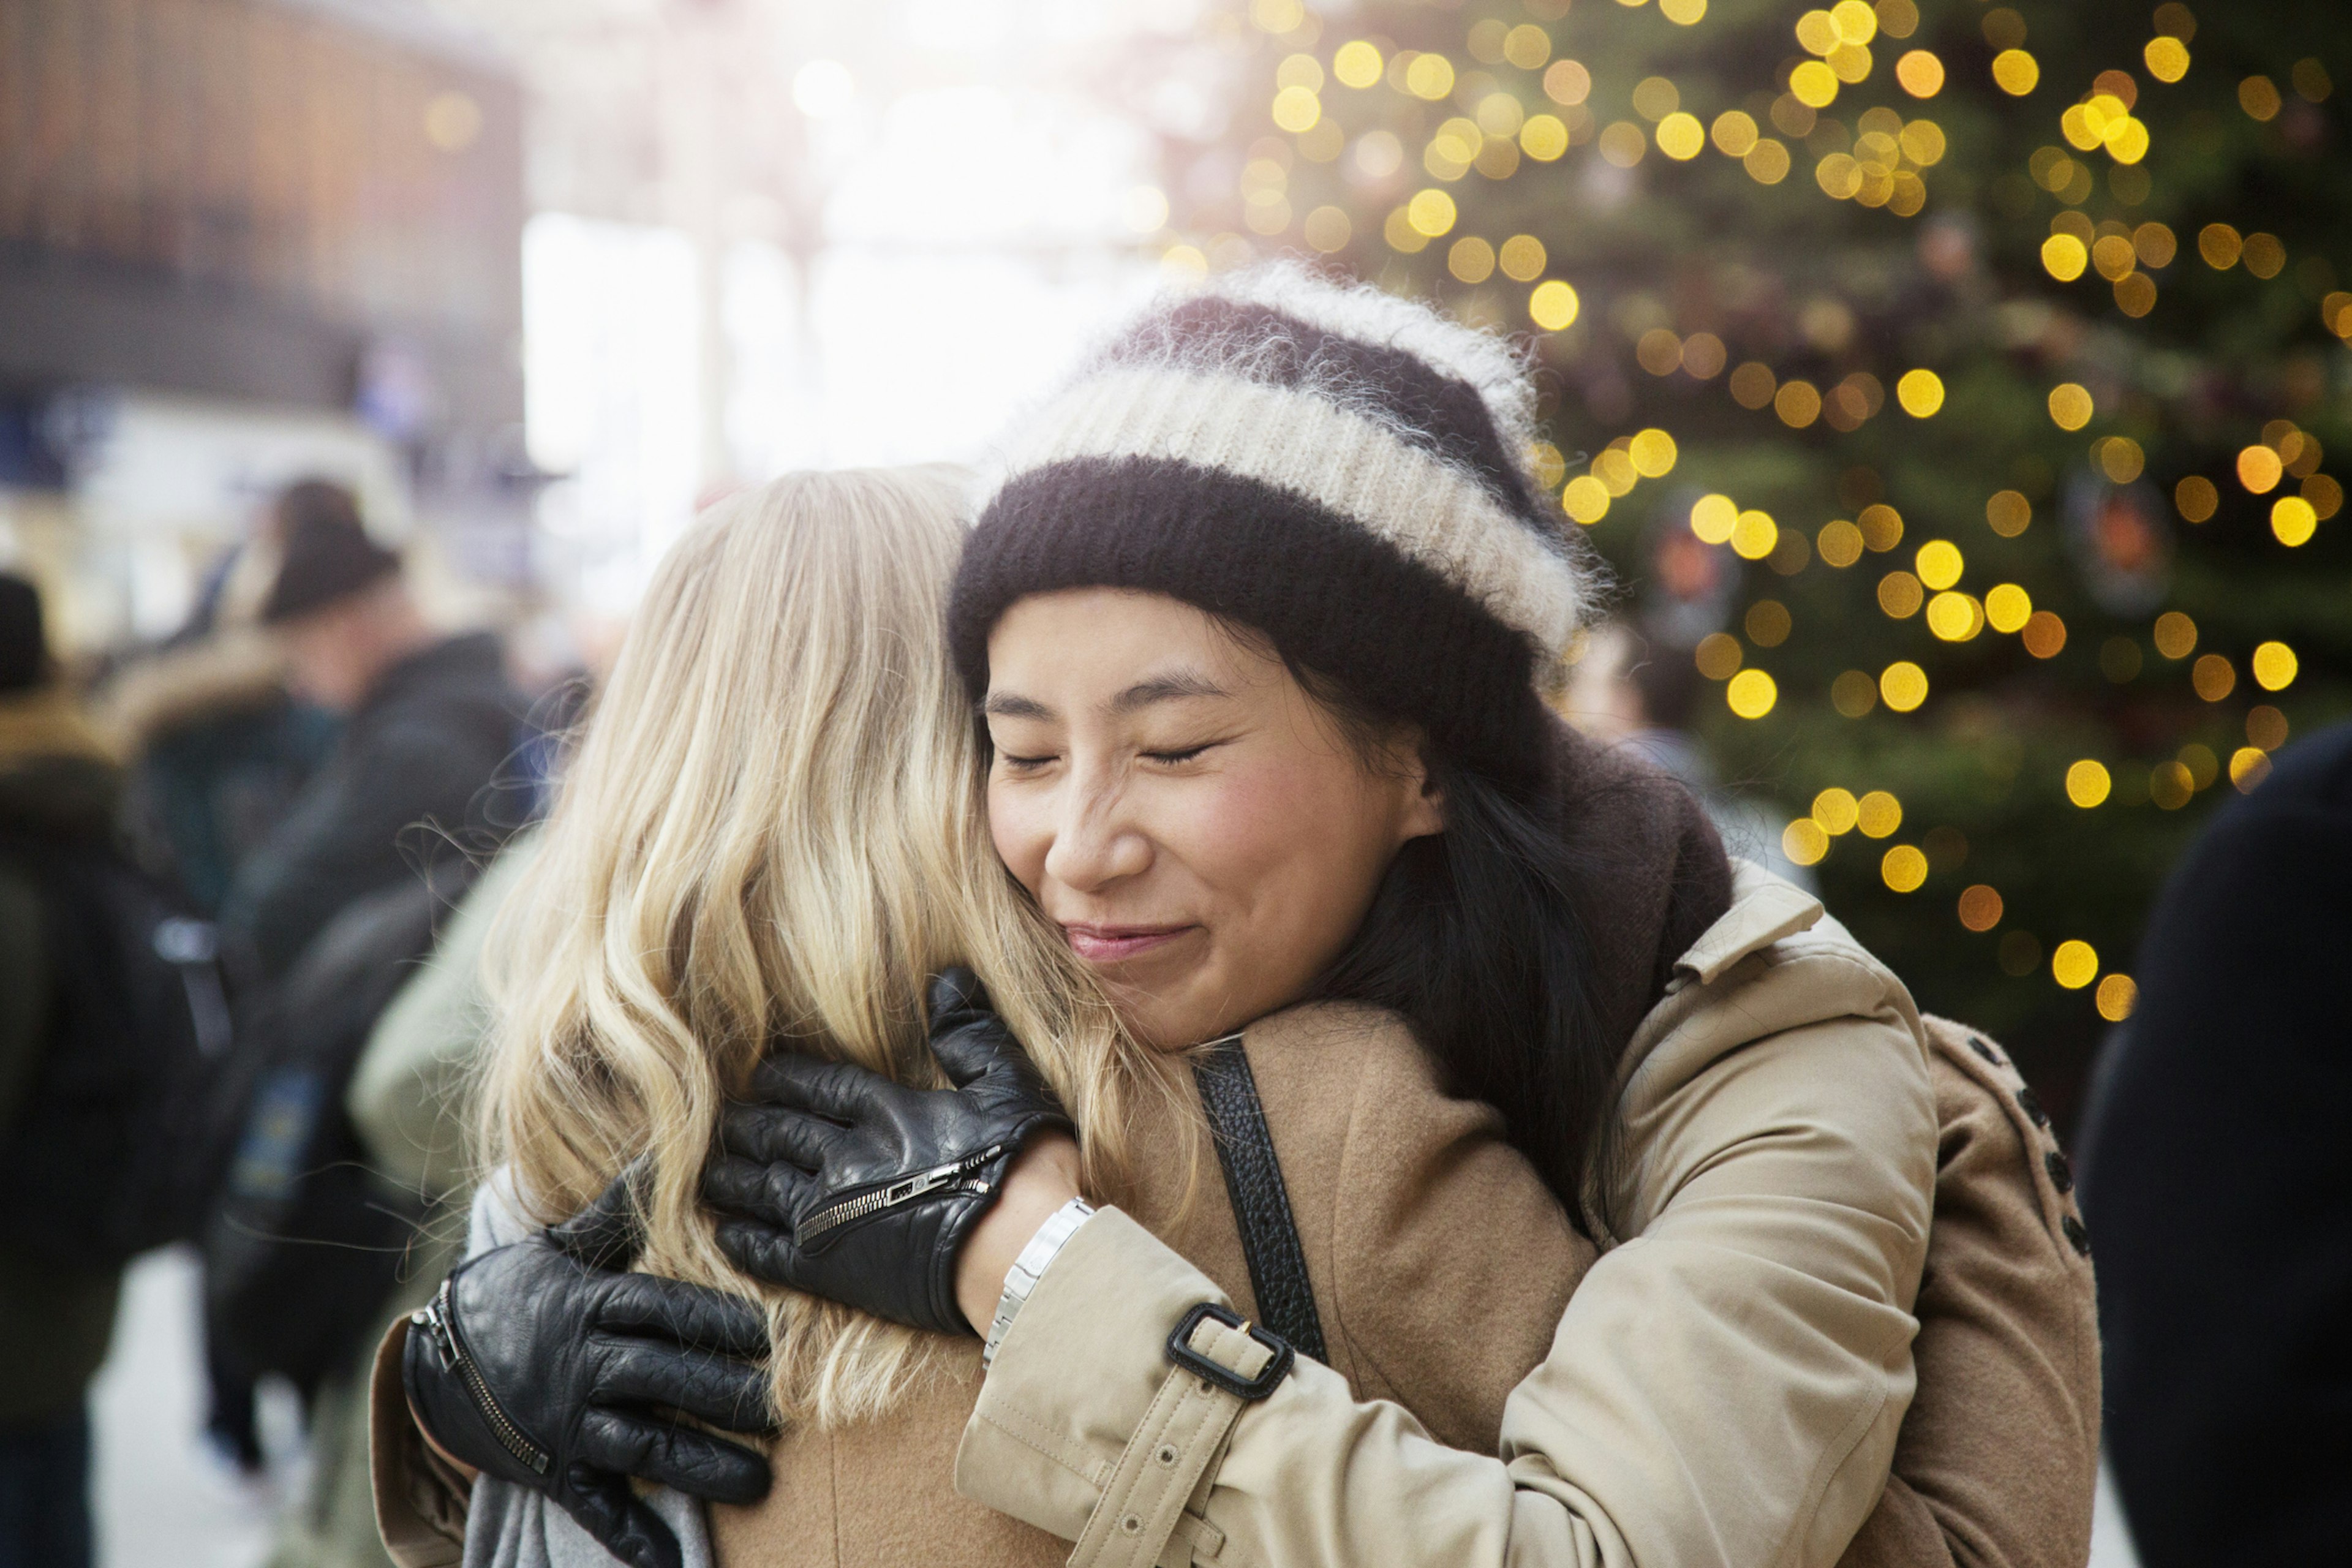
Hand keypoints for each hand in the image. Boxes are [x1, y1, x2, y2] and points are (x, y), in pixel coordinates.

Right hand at [403, 1170, 774, 1567]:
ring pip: (642, 1446)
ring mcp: (568, 1423)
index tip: (773, 1334)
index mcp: (592, 1306)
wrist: (437, 1360)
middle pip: (663, 1380)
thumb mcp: (563, 1246)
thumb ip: (619, 1209)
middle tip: (786, 1412)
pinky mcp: (554, 1470)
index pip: (663, 1311)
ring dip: (701, 1467)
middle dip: (725, 1397)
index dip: (716, 1322)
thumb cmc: (519, 1292)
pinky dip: (632, 1537)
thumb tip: (670, 1148)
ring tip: (760, 1484)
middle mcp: (583, 1366)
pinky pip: (596, 1507)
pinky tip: (671, 1563)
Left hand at [702, 967, 1072, 1334]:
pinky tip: (725, 1232)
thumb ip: (971, 1032)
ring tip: (711, 1170)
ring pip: (762, 1187)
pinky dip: (742, 1240)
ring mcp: (831, 1216)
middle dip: (749, 1123)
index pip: (819, 1086)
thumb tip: (946, 978)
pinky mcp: (830, 1269)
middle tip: (723, 1119)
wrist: (1024, 1254)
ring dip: (732, 1176)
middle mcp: (847, 1159)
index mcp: (886, 1113)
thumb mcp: (1009, 1082)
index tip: (762, 1073)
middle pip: (780, 1133)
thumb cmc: (1025, 1165)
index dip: (786, 1078)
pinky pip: (768, 1252)